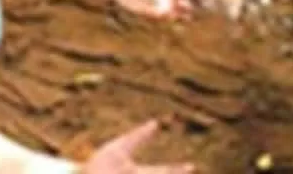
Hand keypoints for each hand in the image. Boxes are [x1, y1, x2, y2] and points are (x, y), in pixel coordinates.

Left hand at [80, 120, 194, 173]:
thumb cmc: (100, 163)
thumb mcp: (121, 147)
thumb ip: (139, 136)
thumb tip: (156, 123)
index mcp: (138, 172)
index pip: (162, 171)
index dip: (177, 169)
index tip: (192, 166)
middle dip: (173, 172)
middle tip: (191, 168)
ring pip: (149, 173)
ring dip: (166, 169)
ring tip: (167, 165)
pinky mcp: (117, 170)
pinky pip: (136, 166)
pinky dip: (136, 163)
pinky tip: (131, 169)